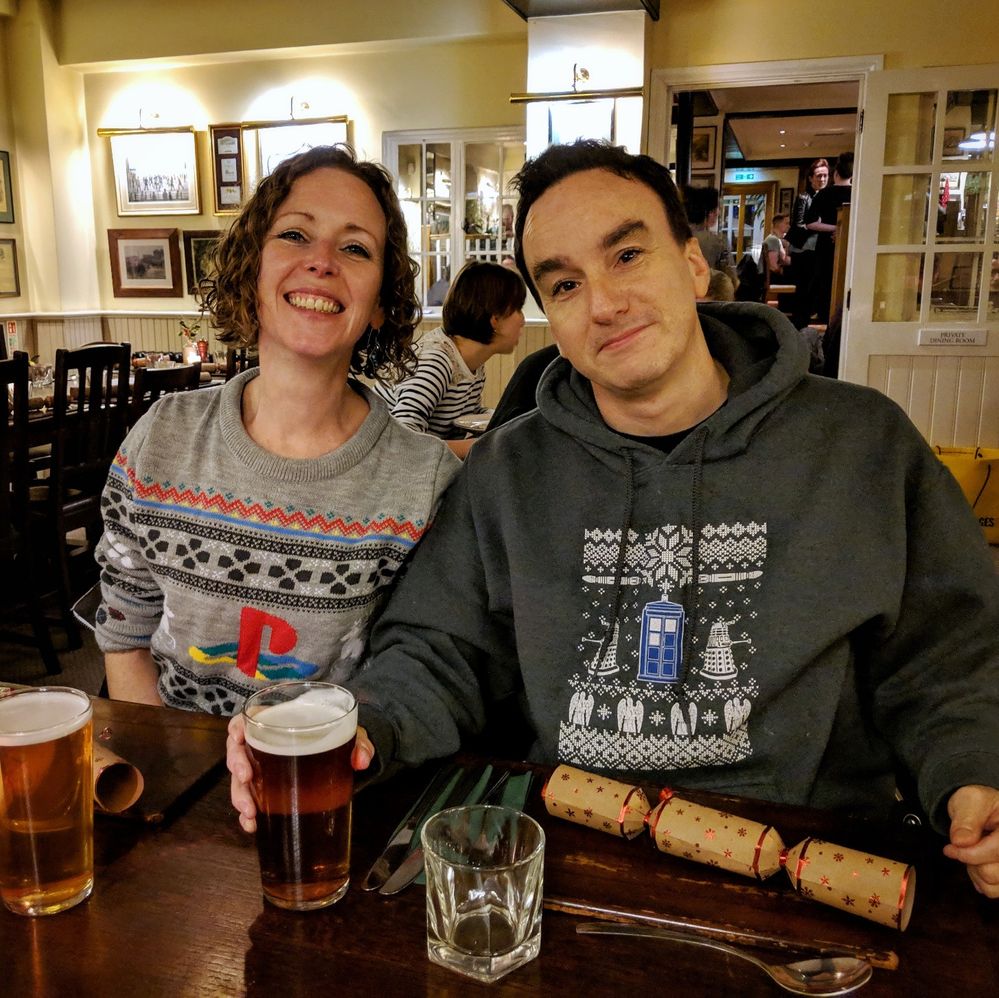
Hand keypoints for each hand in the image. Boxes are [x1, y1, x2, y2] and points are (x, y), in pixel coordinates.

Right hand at [226, 714, 374, 834]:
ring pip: (240, 781)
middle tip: (246, 779)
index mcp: (279, 724)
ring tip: (250, 812)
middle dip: (237, 766)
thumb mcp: (352, 734)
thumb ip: (359, 743)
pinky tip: (253, 825)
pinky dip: (248, 815)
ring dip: (240, 796)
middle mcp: (266, 745)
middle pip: (238, 752)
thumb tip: (361, 760)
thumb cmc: (340, 739)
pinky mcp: (268, 792)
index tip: (238, 736)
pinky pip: (252, 801)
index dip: (237, 727)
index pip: (248, 719)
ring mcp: (264, 770)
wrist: (344, 759)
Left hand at [942, 784, 998, 896]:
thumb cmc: (977, 803)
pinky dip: (981, 881)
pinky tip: (978, 864)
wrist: (982, 810)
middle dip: (971, 861)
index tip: (951, 847)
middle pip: (992, 873)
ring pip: (993, 886)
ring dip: (975, 872)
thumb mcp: (970, 801)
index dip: (969, 853)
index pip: (997, 851)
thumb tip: (961, 841)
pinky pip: (994, 891)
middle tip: (963, 846)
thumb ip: (965, 819)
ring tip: (972, 854)